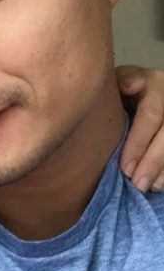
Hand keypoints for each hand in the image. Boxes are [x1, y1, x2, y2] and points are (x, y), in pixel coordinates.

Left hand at [117, 64, 163, 190]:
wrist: (124, 94)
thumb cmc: (114, 92)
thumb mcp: (112, 84)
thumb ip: (121, 84)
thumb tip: (131, 86)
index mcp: (154, 83)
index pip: (152, 115)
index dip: (139, 144)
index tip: (125, 169)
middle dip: (152, 162)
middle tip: (137, 184)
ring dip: (162, 169)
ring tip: (147, 187)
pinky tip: (157, 184)